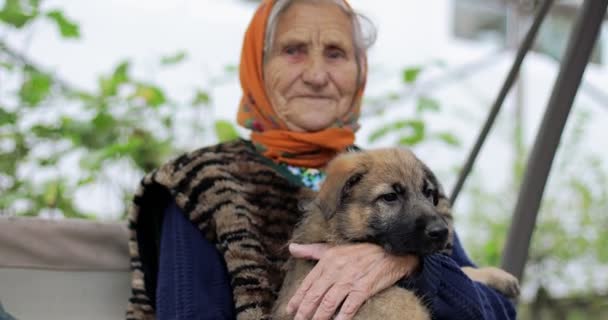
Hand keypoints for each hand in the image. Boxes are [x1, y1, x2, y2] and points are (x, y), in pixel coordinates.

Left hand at [286, 243, 419, 319]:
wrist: (391, 249)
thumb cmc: (360, 251)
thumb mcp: (334, 248)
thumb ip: (312, 250)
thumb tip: (291, 248)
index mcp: (328, 259)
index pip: (308, 282)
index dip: (297, 298)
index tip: (289, 310)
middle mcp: (337, 269)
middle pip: (315, 294)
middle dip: (304, 311)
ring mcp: (350, 279)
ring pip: (329, 302)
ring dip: (319, 317)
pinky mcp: (364, 287)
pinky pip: (349, 305)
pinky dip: (341, 316)